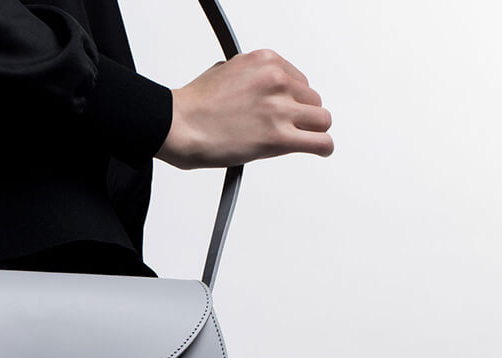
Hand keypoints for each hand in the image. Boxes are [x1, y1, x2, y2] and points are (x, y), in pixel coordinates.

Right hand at [156, 48, 333, 169]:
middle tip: (285, 128)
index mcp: (265, 62)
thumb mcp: (225, 70)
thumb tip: (262, 92)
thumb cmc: (193, 105)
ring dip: (312, 130)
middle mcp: (276, 81)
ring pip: (321, 120)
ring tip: (302, 139)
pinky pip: (322, 142)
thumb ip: (251, 78)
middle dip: (300, 114)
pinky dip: (324, 148)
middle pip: (312, 100)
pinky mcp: (279, 138)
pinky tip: (320, 151)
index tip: (286, 110)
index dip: (292, 98)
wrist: (177, 125)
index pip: (298, 80)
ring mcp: (279, 110)